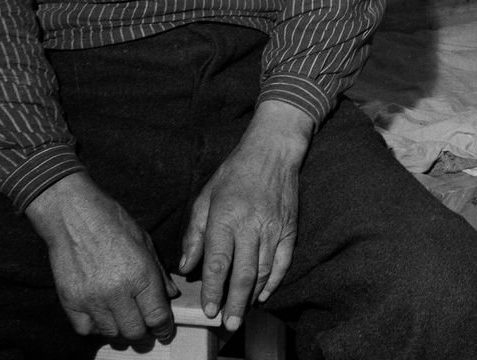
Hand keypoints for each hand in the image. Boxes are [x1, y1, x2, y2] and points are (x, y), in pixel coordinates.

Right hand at [25, 172, 177, 341]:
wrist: (74, 215)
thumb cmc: (113, 222)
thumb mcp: (144, 241)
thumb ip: (159, 271)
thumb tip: (171, 294)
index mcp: (141, 275)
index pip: (157, 316)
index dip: (164, 327)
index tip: (164, 330)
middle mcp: (117, 292)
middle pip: (135, 332)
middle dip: (144, 331)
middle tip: (145, 323)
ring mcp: (92, 300)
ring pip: (112, 334)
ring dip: (121, 329)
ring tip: (124, 316)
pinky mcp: (71, 303)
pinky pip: (86, 330)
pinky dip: (96, 327)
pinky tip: (102, 313)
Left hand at [179, 100, 313, 331]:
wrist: (272, 150)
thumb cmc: (235, 172)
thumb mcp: (205, 196)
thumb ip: (195, 233)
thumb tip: (187, 265)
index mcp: (226, 217)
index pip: (218, 263)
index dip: (212, 291)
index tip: (208, 310)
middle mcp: (250, 225)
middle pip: (243, 275)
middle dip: (234, 303)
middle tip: (227, 324)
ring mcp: (273, 228)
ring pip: (263, 272)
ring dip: (252, 297)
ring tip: (242, 314)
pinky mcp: (289, 227)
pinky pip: (283, 261)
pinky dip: (274, 281)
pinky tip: (264, 293)